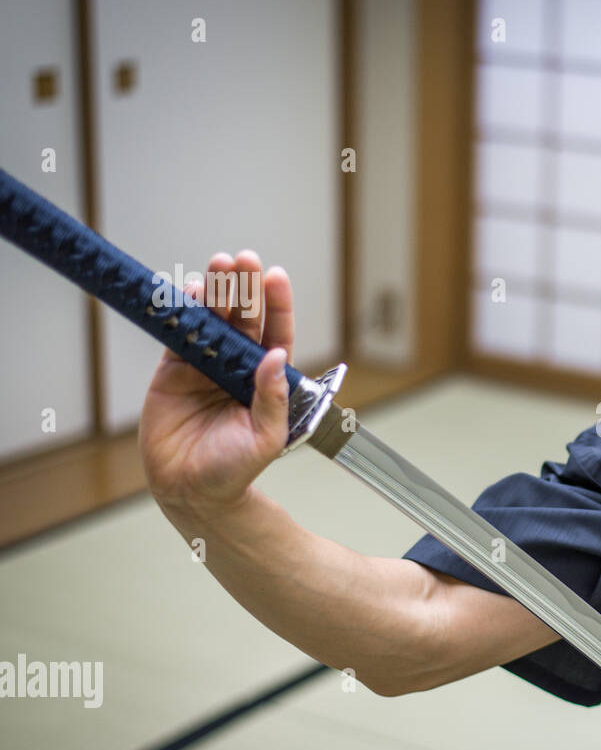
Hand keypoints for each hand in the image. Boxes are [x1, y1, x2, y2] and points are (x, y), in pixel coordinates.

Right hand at [138, 250, 294, 515]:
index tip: (276, 277)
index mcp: (268, 380)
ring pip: (214, 320)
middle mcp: (239, 367)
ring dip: (218, 292)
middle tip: (244, 259)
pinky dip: (185, 312)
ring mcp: (207, 366)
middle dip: (245, 288)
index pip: (276, 334)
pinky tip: (192, 290)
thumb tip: (277, 356)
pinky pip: (182, 335)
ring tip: (220, 263)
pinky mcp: (174, 370)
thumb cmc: (234, 469)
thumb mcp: (264, 438)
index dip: (276, 305)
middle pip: (244, 319)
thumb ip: (272, 399)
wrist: (189, 490)